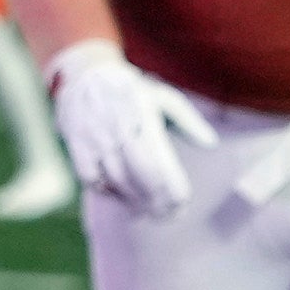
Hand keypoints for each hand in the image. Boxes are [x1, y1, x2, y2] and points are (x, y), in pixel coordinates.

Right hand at [44, 38, 215, 216]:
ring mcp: (95, 138)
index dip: (171, 187)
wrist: (86, 73)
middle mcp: (119, 128)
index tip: (182, 202)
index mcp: (144, 117)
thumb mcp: (164, 97)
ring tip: (148, 211)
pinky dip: (105, 189)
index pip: (160, 162)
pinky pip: (90, 177)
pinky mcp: (78, 144)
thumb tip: (211, 144)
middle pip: (140, 176)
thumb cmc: (133, 90)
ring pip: (116, 180)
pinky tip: (119, 195)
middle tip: (168, 215)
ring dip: (133, 200)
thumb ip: (189, 121)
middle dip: (155, 200)